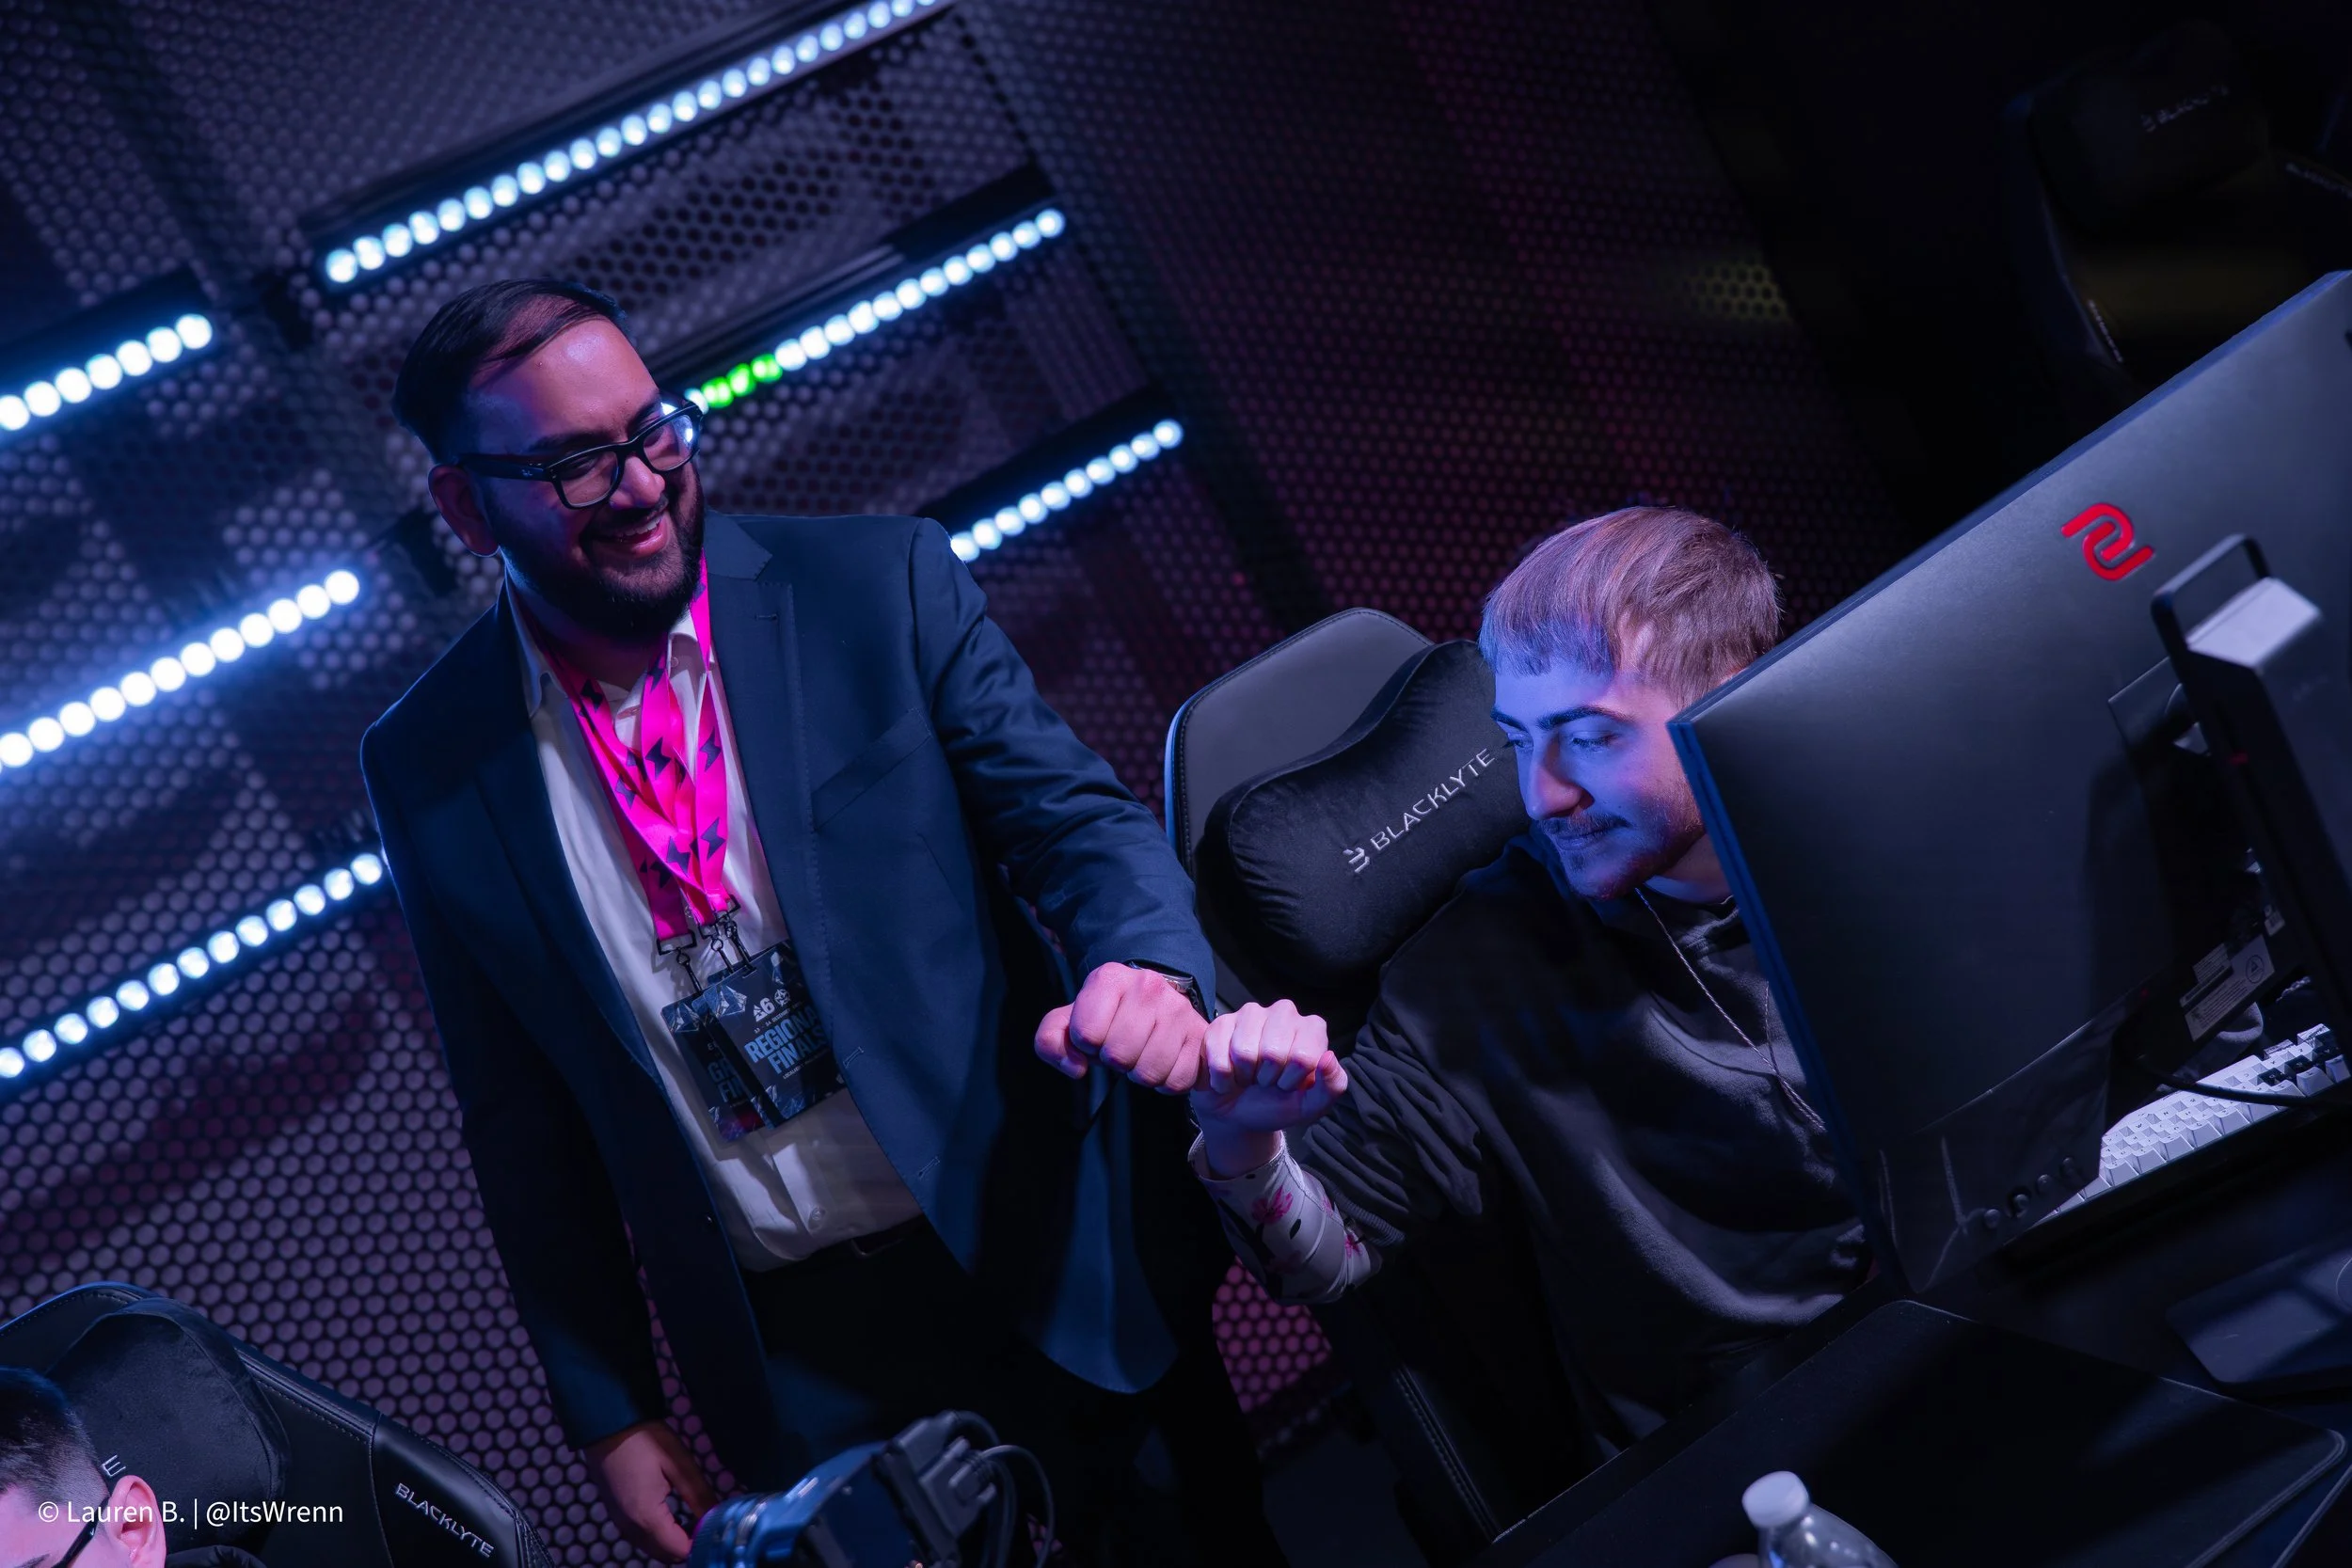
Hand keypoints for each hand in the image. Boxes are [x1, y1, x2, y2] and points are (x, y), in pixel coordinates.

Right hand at [583, 1419, 717, 1562]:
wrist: (606, 1425)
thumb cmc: (645, 1440)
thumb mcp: (679, 1464)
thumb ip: (700, 1496)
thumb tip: (719, 1517)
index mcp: (646, 1518)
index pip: (680, 1551)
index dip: (702, 1542)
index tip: (717, 1524)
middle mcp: (630, 1529)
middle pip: (666, 1556)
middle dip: (689, 1544)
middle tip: (707, 1521)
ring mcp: (620, 1524)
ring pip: (653, 1550)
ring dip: (674, 1541)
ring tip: (694, 1517)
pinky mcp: (616, 1517)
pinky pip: (642, 1539)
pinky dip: (660, 1536)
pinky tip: (674, 1515)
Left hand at [1034, 963, 1207, 1092]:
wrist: (1157, 1006)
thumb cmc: (1109, 1017)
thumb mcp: (1070, 1023)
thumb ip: (1051, 1040)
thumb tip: (1075, 1067)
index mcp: (1110, 978)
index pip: (1086, 1033)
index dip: (1086, 1044)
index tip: (1096, 1035)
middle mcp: (1148, 986)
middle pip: (1118, 1055)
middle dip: (1115, 1060)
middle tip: (1121, 1047)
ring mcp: (1178, 1009)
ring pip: (1148, 1071)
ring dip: (1140, 1073)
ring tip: (1141, 1053)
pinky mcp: (1201, 1034)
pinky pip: (1176, 1080)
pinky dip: (1166, 1080)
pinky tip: (1163, 1060)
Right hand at [1191, 1001, 1348, 1176]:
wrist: (1239, 1114)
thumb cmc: (1279, 1103)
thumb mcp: (1312, 1104)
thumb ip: (1332, 1085)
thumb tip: (1328, 1057)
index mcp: (1312, 1029)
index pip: (1303, 1057)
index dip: (1291, 1081)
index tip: (1288, 1084)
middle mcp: (1284, 1012)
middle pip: (1273, 1052)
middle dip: (1267, 1078)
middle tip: (1266, 1080)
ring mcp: (1251, 1014)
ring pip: (1244, 1051)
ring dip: (1243, 1075)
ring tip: (1248, 1076)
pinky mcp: (1221, 1022)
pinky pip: (1218, 1053)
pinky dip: (1222, 1076)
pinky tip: (1228, 1075)